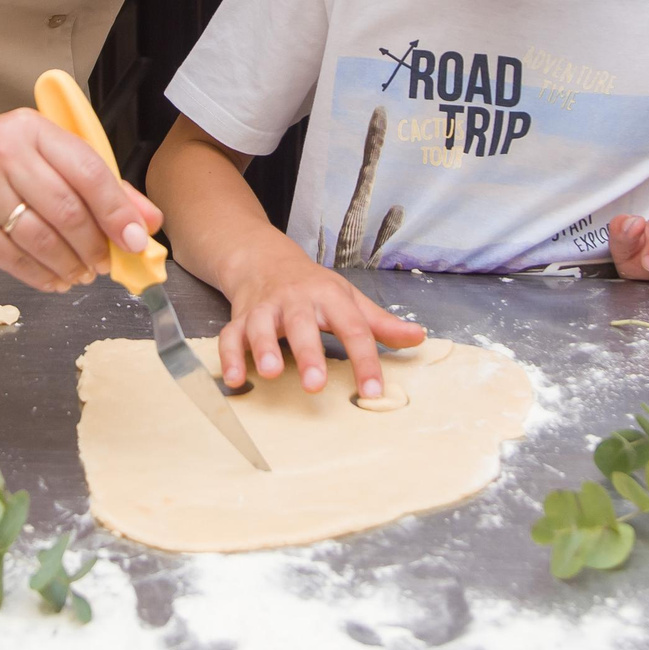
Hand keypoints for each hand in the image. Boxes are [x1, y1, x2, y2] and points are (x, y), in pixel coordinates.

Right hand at [0, 109, 160, 293]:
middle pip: (66, 208)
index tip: (136, 239)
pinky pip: (13, 258)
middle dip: (94, 244)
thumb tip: (146, 219)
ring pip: (40, 238)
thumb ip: (98, 185)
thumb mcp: (43, 159)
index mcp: (32, 128)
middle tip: (106, 263)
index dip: (117, 210)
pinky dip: (41, 275)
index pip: (87, 170)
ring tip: (82, 273)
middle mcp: (2, 150)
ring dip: (70, 264)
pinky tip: (55, 279)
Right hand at [218, 243, 426, 399]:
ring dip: (264, 348)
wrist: (265, 260)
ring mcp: (266, 308)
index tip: (373, 390)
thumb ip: (381, 323)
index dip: (365, 360)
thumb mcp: (349, 299)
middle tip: (315, 385)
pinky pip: (231, 336)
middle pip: (303, 325)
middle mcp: (297, 301)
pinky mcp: (241, 318)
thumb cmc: (313, 286)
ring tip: (270, 373)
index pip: (353, 328)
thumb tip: (419, 338)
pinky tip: (234, 379)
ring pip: (262, 326)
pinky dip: (229, 356)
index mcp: (330, 297)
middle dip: (308, 354)